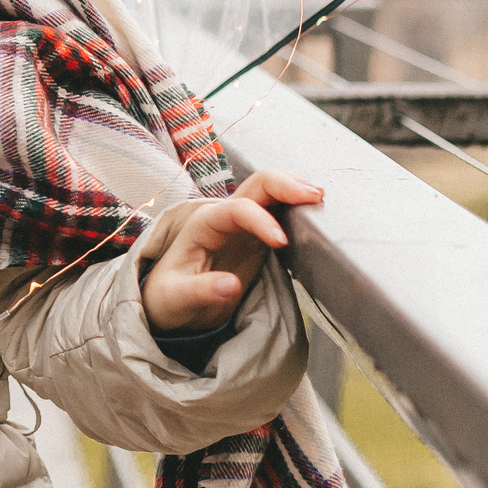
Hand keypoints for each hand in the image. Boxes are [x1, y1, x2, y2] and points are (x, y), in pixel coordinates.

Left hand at [142, 167, 322, 334]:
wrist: (168, 303)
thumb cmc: (168, 297)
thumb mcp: (176, 299)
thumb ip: (200, 291)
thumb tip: (230, 284)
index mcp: (202, 224)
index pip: (237, 210)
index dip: (261, 221)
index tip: (281, 243)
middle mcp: (223, 217)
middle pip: (257, 184)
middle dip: (286, 184)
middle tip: (315, 196)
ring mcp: (242, 225)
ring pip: (271, 192)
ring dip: (295, 189)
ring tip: (320, 198)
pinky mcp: (256, 238)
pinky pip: (279, 212)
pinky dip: (297, 207)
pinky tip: (313, 212)